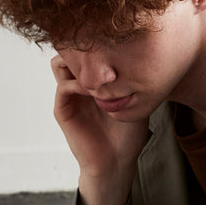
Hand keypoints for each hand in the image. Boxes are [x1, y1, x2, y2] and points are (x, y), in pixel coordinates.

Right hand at [51, 54, 148, 204]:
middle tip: (103, 53)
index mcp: (94, 81)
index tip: (115, 42)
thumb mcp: (136, 100)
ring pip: (59, 64)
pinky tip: (95, 91)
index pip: (87, 50)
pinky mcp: (63, 112)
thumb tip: (146, 50)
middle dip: (83, 47)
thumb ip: (133, 76)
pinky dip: (77, 84)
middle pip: (69, 51)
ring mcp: (70, 98)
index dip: (96, 41)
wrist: (116, 163)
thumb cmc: (128, 136)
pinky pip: (63, 88)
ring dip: (78, 63)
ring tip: (100, 73)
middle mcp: (79, 86)